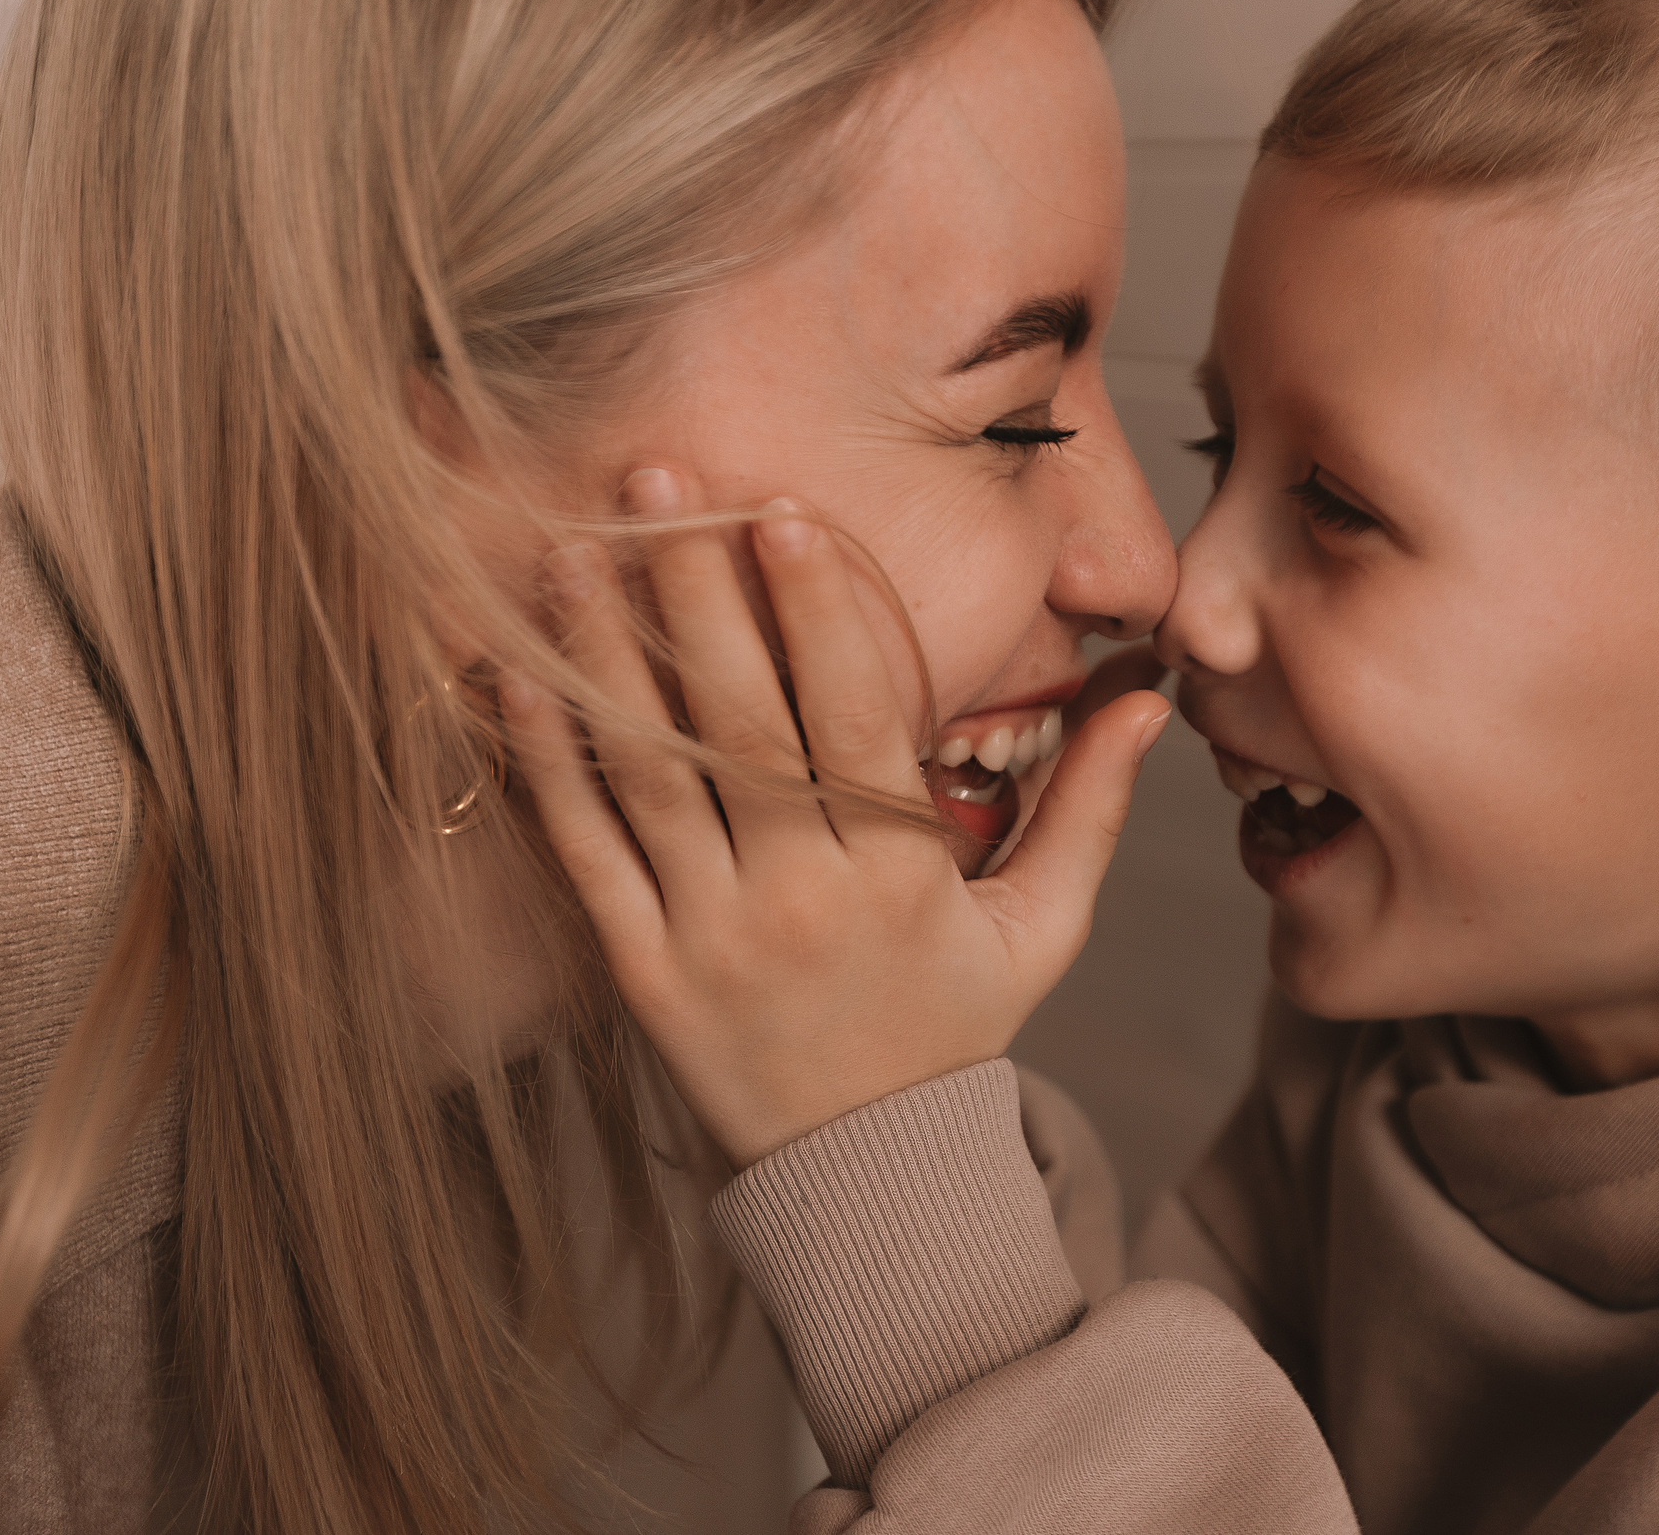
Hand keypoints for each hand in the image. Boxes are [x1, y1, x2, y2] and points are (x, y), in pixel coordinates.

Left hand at [504, 468, 1170, 1167]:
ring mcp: (710, 936)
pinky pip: (585, 854)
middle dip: (696, 594)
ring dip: (604, 657)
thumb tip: (1149, 696)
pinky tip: (509, 678)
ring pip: (650, 774)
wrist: (864, 1179)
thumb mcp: (1043, 930)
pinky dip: (546, 765)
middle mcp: (800, 898)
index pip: (856, 717)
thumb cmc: (953, 1031)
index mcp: (902, 876)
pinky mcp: (640, 971)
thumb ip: (1091, 807)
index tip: (783, 513)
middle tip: (655, 479)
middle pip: (742, 723)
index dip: (820, 611)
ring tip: (566, 554)